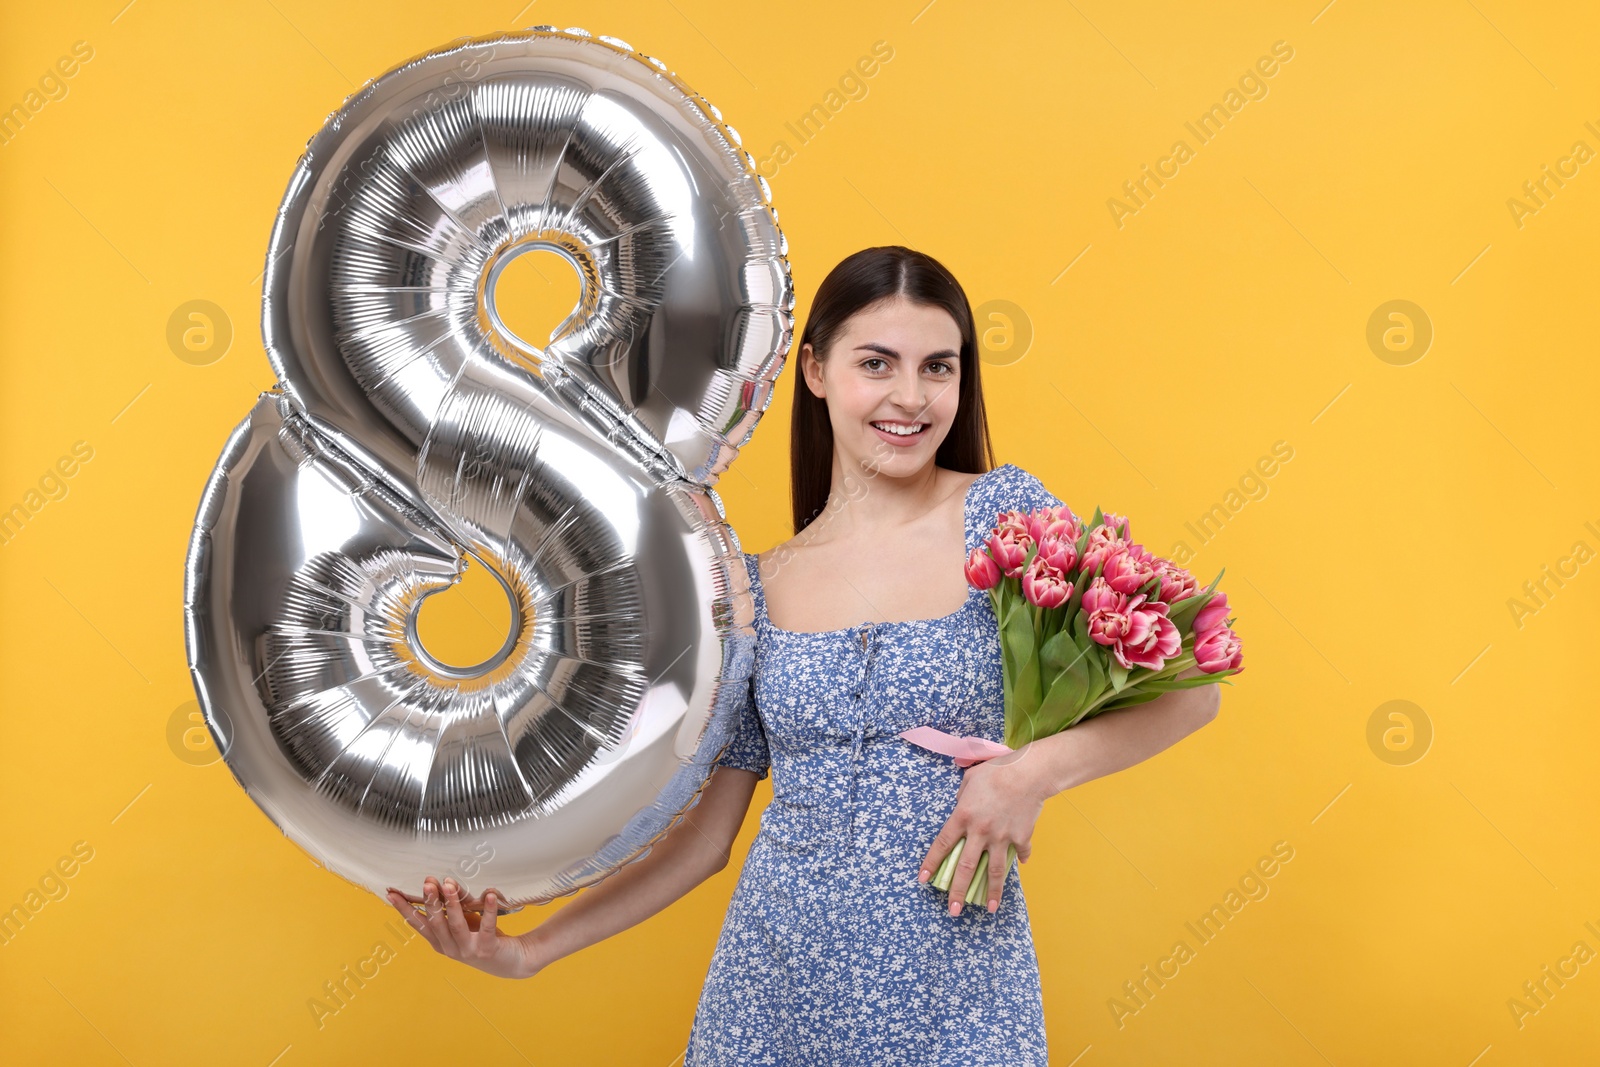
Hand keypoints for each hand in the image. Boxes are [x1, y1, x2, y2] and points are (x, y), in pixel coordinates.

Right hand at [386, 877, 545, 979]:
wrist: (512, 962)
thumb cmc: (481, 937)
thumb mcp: (462, 923)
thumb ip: (450, 909)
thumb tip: (438, 882)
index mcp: (440, 942)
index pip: (418, 924)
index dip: (405, 909)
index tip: (391, 894)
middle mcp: (450, 949)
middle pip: (435, 923)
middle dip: (430, 902)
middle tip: (427, 882)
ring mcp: (468, 951)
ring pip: (456, 925)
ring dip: (452, 904)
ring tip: (450, 884)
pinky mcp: (487, 949)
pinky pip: (487, 927)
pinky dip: (489, 910)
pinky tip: (490, 894)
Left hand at [916, 746, 1047, 915]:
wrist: (1029, 772)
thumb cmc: (997, 770)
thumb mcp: (970, 780)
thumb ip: (962, 797)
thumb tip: (962, 807)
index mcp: (963, 816)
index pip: (942, 845)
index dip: (931, 863)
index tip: (923, 880)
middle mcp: (980, 831)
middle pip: (966, 867)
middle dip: (957, 891)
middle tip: (952, 911)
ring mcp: (1001, 837)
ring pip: (994, 871)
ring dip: (992, 892)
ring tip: (990, 909)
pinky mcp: (1021, 837)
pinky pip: (1020, 853)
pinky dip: (1021, 859)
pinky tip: (1020, 864)